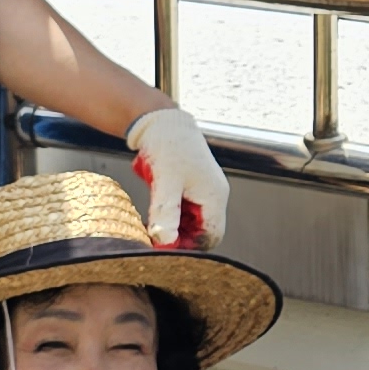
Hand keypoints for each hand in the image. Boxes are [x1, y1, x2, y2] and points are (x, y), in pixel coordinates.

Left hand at [125, 106, 229, 247]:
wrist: (163, 122)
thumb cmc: (168, 146)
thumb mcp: (165, 181)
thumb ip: (166, 212)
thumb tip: (165, 240)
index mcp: (214, 196)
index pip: (211, 236)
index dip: (189, 247)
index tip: (163, 247)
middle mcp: (214, 196)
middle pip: (203, 231)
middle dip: (181, 238)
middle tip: (156, 239)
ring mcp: (204, 192)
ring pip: (193, 223)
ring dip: (175, 227)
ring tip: (154, 224)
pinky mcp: (192, 188)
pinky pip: (186, 211)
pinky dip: (172, 215)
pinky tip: (156, 211)